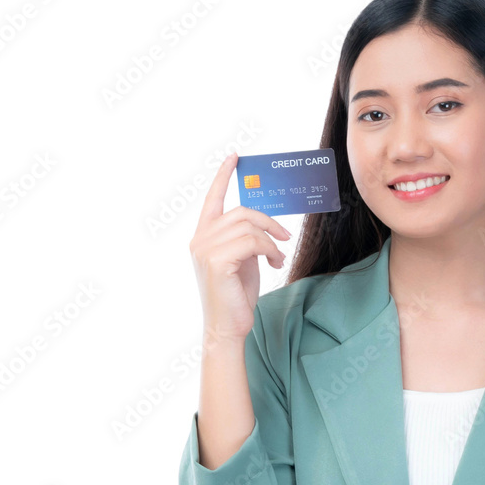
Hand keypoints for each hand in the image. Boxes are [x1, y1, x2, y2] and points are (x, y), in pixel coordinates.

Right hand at [189, 152, 291, 346]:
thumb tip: (264, 226)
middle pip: (241, 212)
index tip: (235, 157)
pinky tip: (275, 263)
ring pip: (249, 226)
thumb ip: (245, 239)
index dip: (223, 176)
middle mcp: (199, 239)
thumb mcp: (242, 260)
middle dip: (268, 221)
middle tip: (285, 238)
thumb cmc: (236, 296)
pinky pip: (252, 242)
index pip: (212, 199)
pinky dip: (270, 250)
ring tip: (278, 257)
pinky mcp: (217, 261)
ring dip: (272, 240)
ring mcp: (205, 249)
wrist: (228, 327)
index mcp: (203, 236)